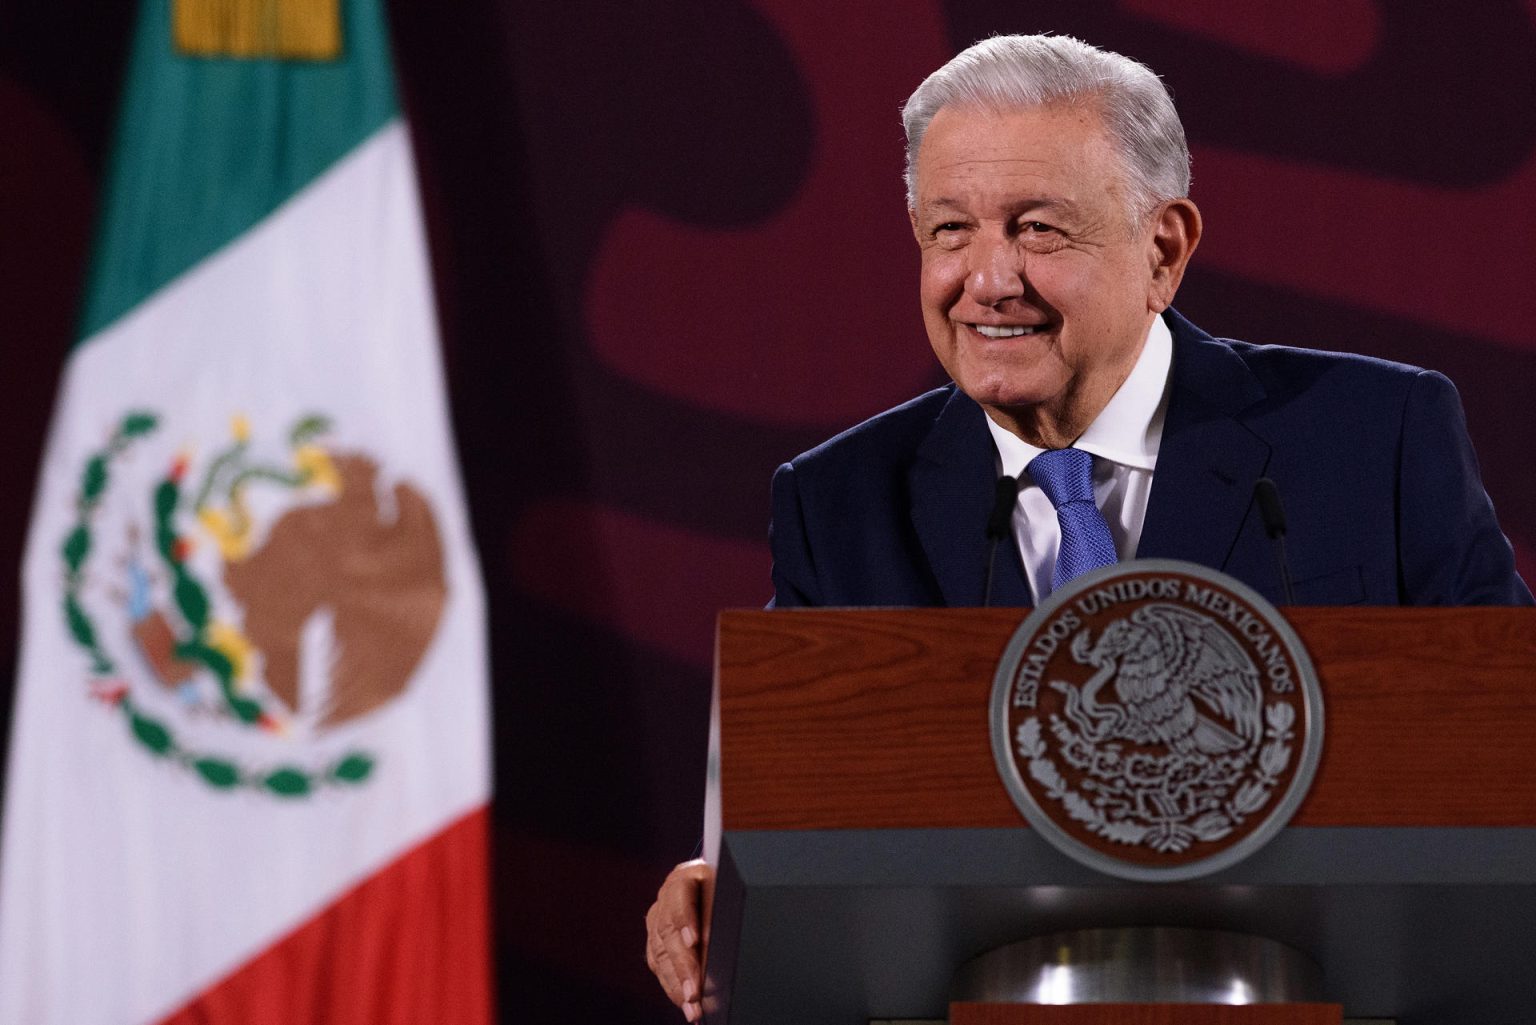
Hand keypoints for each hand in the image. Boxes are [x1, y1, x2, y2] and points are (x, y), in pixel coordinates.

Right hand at [644, 859, 715, 1020]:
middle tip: (695, 992)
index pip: (680, 896)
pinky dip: (671, 986)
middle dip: (683, 966)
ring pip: (659, 953)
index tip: (695, 941)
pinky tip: (683, 1002)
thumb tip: (717, 944)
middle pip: (668, 931)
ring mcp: (658, 918)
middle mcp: (666, 896)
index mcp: (686, 876)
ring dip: (676, 984)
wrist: (721, 885)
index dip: (685, 919)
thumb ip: (723, 912)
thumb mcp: (731, 892)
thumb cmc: (733, 889)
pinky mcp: (655, 939)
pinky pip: (658, 965)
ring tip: (691, 1007)